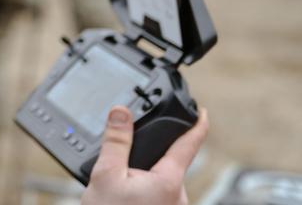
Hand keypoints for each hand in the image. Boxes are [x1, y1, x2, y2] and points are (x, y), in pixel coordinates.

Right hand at [81, 106, 208, 204]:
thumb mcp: (105, 176)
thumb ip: (115, 142)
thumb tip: (121, 113)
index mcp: (168, 180)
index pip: (188, 145)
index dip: (197, 125)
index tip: (203, 112)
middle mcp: (178, 198)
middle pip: (167, 166)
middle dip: (147, 161)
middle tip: (120, 168)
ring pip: (159, 185)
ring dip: (140, 182)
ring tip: (116, 194)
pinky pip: (155, 199)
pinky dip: (140, 196)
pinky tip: (122, 203)